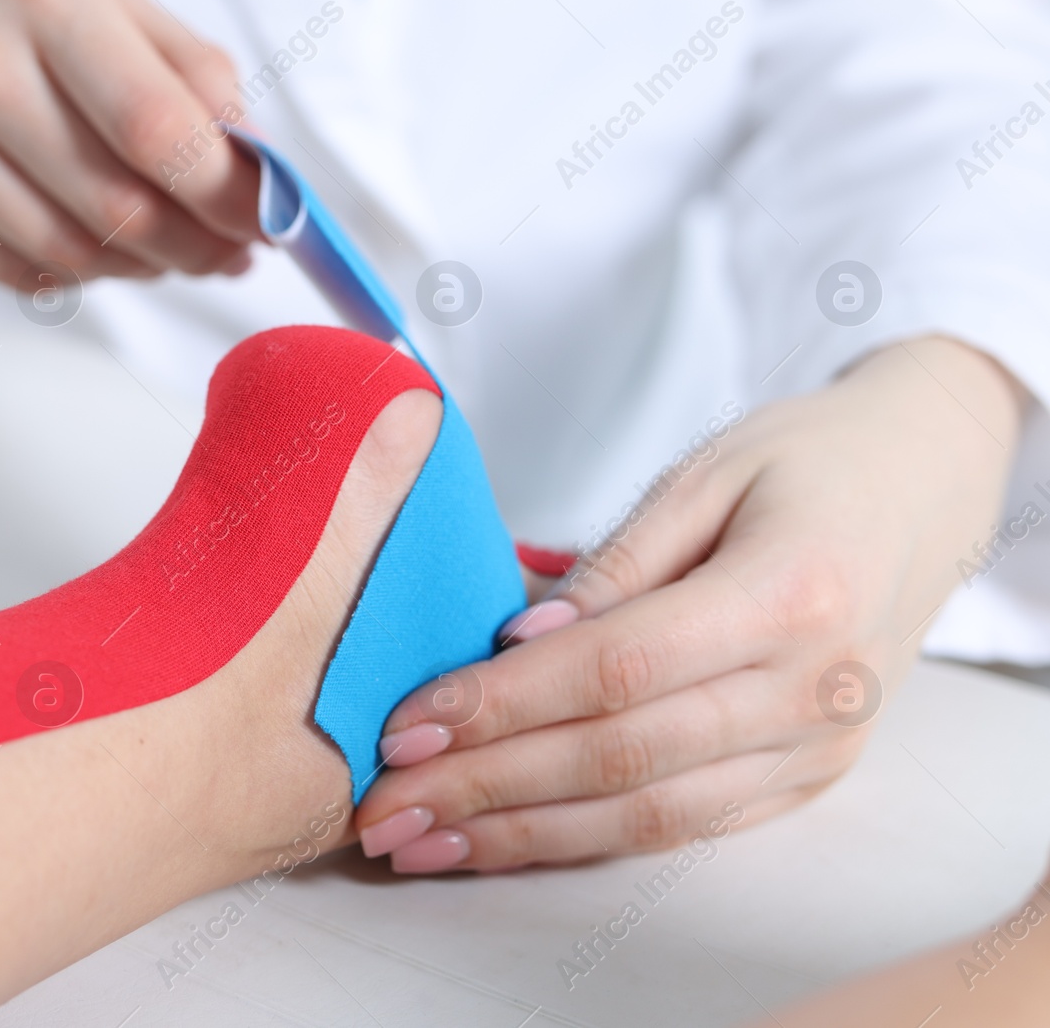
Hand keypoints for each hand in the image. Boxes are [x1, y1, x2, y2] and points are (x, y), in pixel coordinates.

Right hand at [0, 0, 259, 283]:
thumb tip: (254, 158)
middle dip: (197, 246)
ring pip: (72, 253)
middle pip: (123, 208)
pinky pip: (15, 271)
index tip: (267, 222)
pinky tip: (93, 249)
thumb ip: (182, 66)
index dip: (230, 195)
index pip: (162, 129)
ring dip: (141, 268)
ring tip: (166, 250)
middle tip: (228, 254)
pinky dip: (75, 275)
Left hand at [355, 336, 1027, 872]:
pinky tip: (504, 842)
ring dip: (520, 837)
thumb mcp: (706, 475)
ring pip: (646, 817)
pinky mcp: (808, 779)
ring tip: (419, 843)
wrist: (923, 490)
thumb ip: (614, 566)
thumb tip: (518, 644)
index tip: (405, 725)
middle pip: (619, 757)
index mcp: (791, 592)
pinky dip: (582, 842)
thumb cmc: (805, 461)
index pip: (617, 669)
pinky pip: (683, 828)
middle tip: (382, 805)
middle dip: (485, 786)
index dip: (501, 704)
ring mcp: (817, 747)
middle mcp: (814, 689)